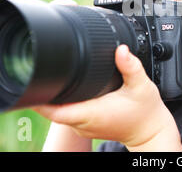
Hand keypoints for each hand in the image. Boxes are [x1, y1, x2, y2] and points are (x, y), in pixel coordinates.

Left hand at [33, 0, 181, 150]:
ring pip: (58, 111)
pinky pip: (66, 113)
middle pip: (51, 109)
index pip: (54, 111)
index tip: (30, 82)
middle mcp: (82, 123)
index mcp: (91, 114)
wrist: (150, 132)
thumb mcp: (142, 86)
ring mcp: (82, 126)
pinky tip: (67, 87)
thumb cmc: (146, 112)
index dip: (38, 98)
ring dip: (53, 96)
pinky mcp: (85, 125)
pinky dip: (63, 101)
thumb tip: (121, 50)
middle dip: (44, 90)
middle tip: (39, 68)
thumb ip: (131, 67)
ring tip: (52, 76)